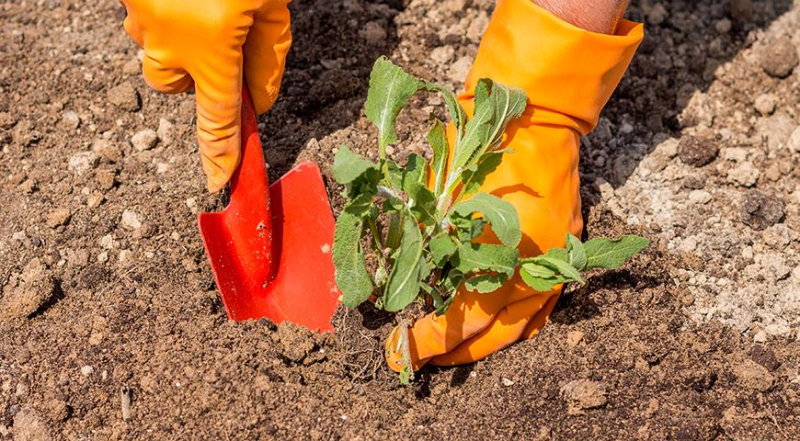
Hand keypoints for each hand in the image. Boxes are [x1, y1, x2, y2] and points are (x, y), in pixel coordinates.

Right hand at [121, 0, 291, 191]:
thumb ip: (266, 57)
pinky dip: (163, 10)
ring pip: (153, 46)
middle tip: (221, 37)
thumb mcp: (271, 5)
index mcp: (211, 45)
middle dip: (196, 72)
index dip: (219, 153)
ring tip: (206, 3)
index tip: (218, 178)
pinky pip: (142, 15)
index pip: (218, 115)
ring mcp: (136, 12)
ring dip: (177, 36)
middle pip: (172, 82)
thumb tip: (258, 100)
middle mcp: (163, 36)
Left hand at [385, 0, 642, 370]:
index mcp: (498, 257)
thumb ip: (416, 239)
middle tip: (418, 361)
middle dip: (451, 353)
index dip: (425, 340)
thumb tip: (391, 279)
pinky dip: (518, 327)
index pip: (458, 317)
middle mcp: (531, 271)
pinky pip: (543, 308)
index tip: (397, 352)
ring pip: (519, 328)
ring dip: (484, 345)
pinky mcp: (565, 254)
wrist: (538, 116)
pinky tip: (495, 330)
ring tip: (452, 354)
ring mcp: (553, 265)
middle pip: (490, 334)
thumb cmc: (479, 149)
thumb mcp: (436, 194)